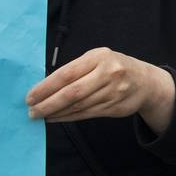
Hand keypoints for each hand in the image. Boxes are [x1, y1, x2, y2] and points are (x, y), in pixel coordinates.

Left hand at [26, 47, 174, 133]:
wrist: (146, 82)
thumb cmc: (114, 68)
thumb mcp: (98, 60)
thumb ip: (76, 70)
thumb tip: (44, 87)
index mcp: (100, 57)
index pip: (67, 73)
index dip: (46, 87)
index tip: (30, 96)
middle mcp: (108, 73)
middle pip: (72, 92)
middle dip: (48, 103)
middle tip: (31, 111)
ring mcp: (113, 91)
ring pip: (78, 106)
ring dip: (56, 112)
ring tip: (40, 115)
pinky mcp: (114, 107)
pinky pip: (85, 114)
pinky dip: (67, 117)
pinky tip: (56, 118)